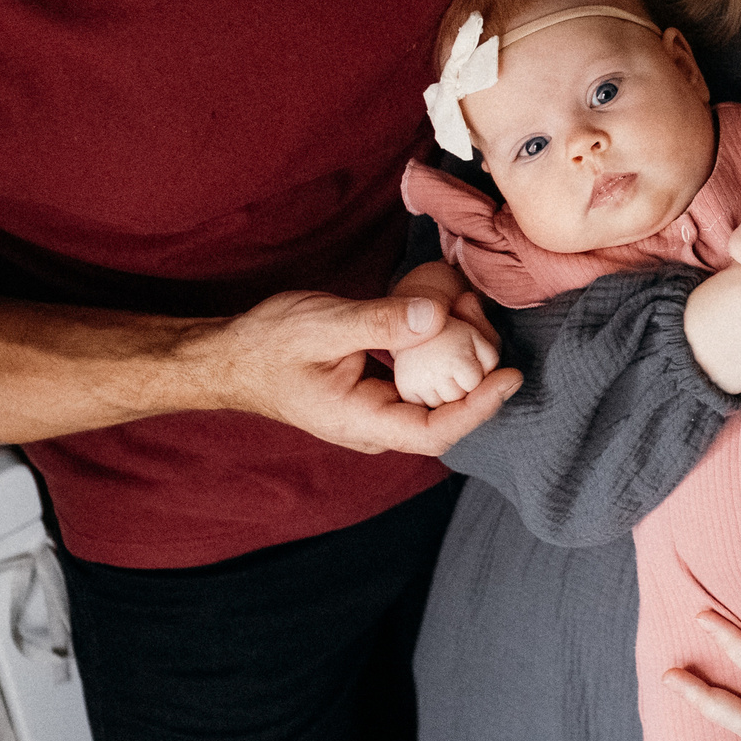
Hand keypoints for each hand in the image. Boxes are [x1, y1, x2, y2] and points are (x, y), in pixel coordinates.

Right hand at [208, 290, 519, 454]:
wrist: (230, 357)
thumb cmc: (268, 345)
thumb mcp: (324, 325)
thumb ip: (381, 323)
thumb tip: (437, 316)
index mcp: (363, 423)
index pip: (436, 432)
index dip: (479, 407)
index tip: (510, 375)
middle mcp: (376, 428)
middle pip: (446, 413)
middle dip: (476, 369)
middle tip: (482, 316)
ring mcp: (378, 412)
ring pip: (436, 394)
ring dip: (460, 356)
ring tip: (468, 308)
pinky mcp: (378, 393)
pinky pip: (421, 380)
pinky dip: (440, 350)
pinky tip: (447, 316)